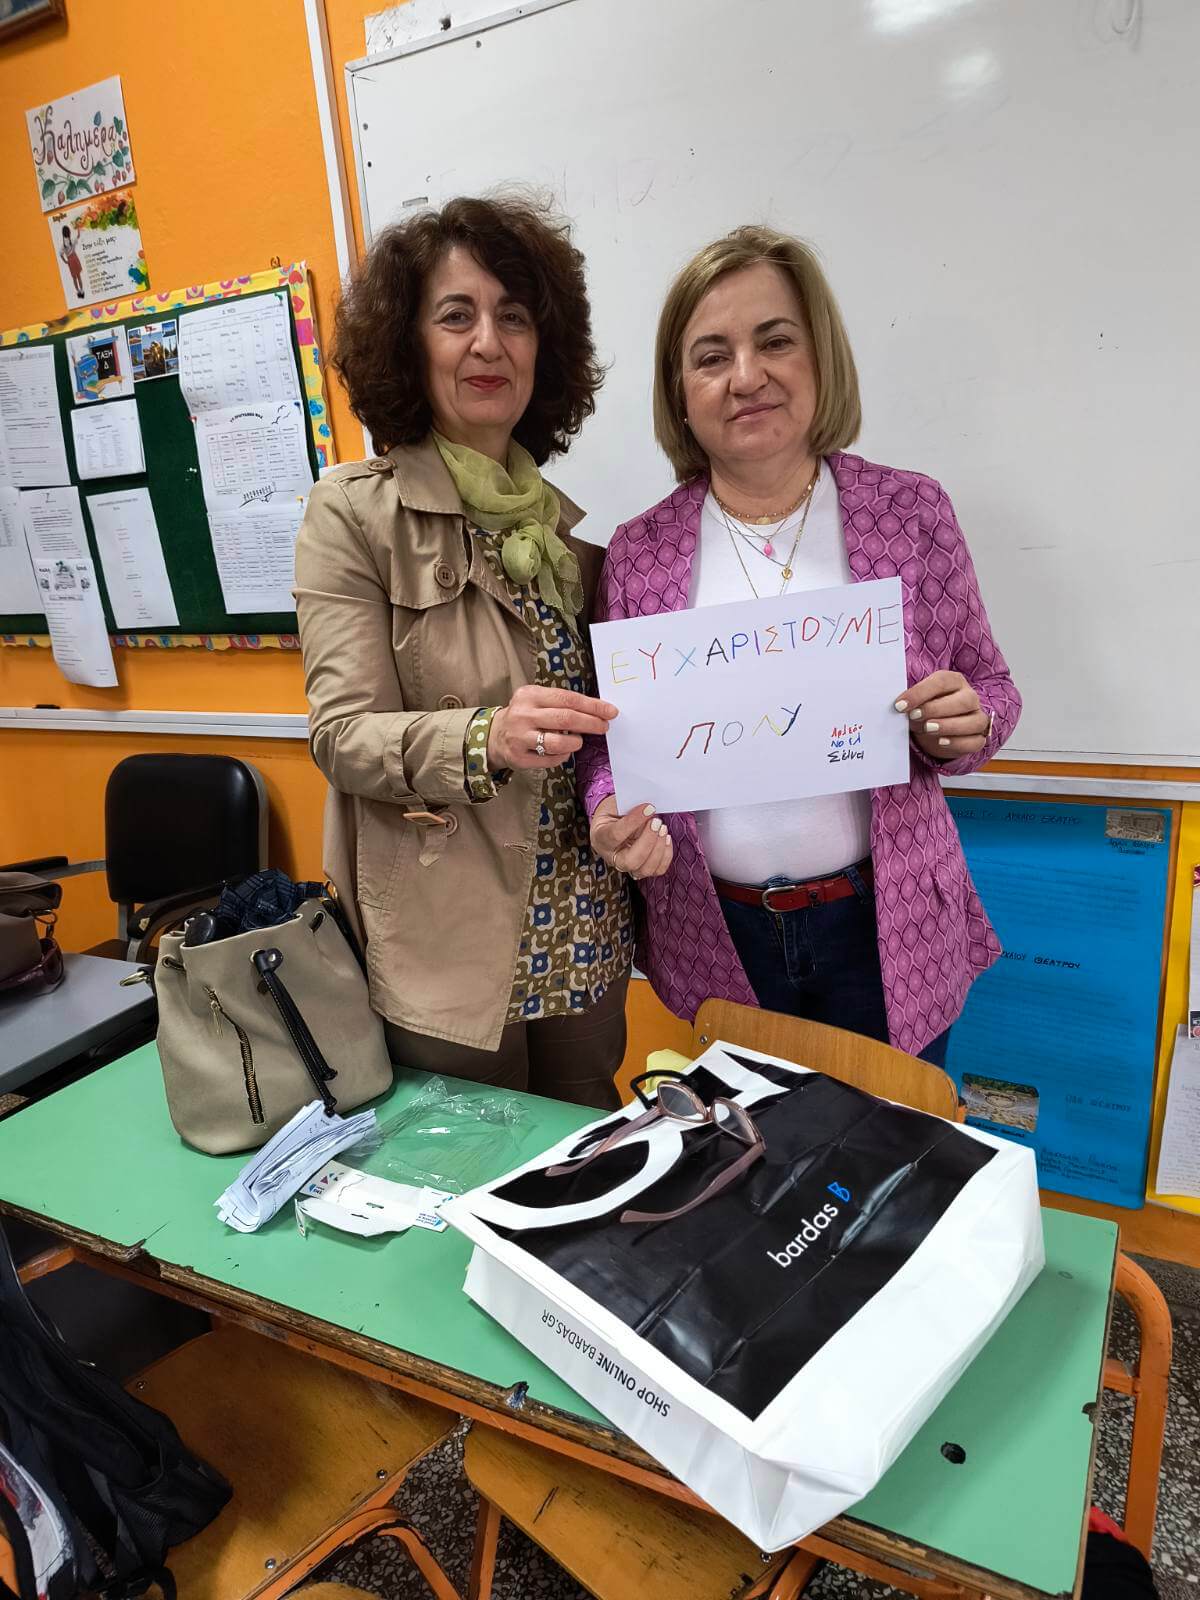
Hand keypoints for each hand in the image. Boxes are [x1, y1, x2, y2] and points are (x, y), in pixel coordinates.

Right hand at [487, 685, 617, 771]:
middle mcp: (523, 715)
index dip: (592, 706)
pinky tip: (563, 750)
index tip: (610, 712)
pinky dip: (563, 755)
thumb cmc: (526, 715)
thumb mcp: (537, 699)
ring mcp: (519, 737)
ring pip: (559, 742)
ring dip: (576, 742)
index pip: (567, 699)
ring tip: (579, 740)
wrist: (494, 735)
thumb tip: (597, 710)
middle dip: (590, 723)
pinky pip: (551, 759)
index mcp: (529, 695)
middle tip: (604, 727)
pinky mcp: (519, 757)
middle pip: (566, 719)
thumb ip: (562, 702)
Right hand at [590, 794, 673, 881]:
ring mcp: (627, 866)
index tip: (649, 808)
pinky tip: (666, 838)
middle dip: (648, 841)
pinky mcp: (642, 869)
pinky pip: (657, 870)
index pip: (616, 835)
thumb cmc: (614, 812)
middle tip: (657, 822)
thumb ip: (629, 806)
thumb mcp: (615, 805)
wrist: (613, 822)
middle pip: (630, 861)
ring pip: (645, 869)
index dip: (634, 821)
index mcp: (600, 838)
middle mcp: (612, 857)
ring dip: (659, 849)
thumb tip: (649, 808)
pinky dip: (666, 855)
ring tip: (663, 828)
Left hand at [896, 671, 990, 759]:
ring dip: (949, 726)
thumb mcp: (916, 701)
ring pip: (974, 721)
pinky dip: (957, 743)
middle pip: (963, 700)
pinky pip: (974, 742)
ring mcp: (977, 718)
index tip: (900, 705)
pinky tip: (941, 741)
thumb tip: (898, 706)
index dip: (920, 693)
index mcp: (954, 681)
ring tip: (927, 729)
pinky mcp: (978, 738)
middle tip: (914, 716)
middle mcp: (970, 698)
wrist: (934, 729)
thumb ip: (911, 701)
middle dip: (936, 709)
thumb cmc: (925, 709)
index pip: (942, 682)